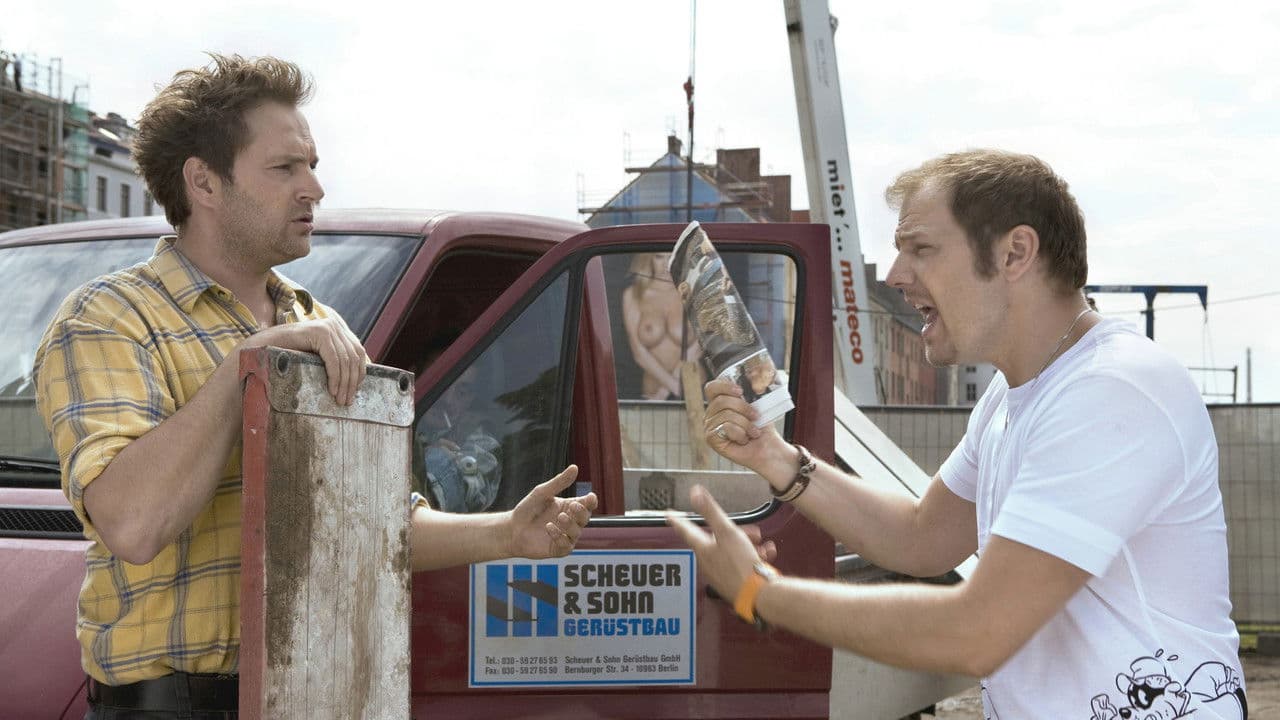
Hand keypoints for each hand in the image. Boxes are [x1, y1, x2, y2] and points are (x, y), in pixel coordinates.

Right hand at [245, 317, 367, 404]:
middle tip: (347, 401)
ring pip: (345, 360)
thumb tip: (356, 382)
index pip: (358, 352)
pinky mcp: (319, 332)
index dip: (359, 373)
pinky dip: (335, 376)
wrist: (264, 347)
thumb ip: (335, 361)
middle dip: (352, 382)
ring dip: (344, 383)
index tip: (355, 392)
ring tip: (340, 399)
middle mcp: (335, 324)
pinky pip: (334, 359)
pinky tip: (332, 390)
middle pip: (354, 357)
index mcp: (338, 328)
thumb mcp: (318, 357)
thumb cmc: (290, 355)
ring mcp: (328, 326)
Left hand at [506, 465, 597, 558]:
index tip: (590, 497)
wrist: (511, 529)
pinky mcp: (558, 549)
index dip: (591, 501)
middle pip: (585, 518)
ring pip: (577, 532)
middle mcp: (570, 522)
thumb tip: (575, 467)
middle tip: (572, 505)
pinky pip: (566, 545)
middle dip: (582, 512)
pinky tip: (549, 528)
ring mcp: (565, 536)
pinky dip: (560, 537)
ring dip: (570, 525)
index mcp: (569, 507)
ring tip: (560, 517)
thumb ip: (559, 482)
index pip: (587, 505)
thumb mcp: (542, 493)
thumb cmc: (527, 510)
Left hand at [666, 485, 777, 605]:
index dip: (678, 520)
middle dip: (734, 531)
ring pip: (732, 550)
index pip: (686, 530)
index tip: (669, 514)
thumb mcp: (726, 531)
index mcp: (702, 548)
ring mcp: (720, 572)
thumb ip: (711, 511)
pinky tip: (765, 554)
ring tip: (760, 543)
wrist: (758, 594)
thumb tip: (695, 492)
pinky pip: (741, 562)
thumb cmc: (740, 563)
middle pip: (716, 539)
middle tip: (752, 531)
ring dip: (747, 544)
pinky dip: (753, 556)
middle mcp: (708, 561)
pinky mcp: (733, 581)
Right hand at [703, 378, 786, 472]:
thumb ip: (752, 392)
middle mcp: (711, 414)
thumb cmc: (762, 427)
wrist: (768, 448)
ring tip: (753, 432)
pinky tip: (744, 440)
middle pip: (721, 401)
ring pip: (726, 415)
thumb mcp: (758, 405)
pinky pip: (725, 427)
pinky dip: (740, 434)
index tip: (741, 391)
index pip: (711, 388)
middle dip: (743, 408)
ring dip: (746, 424)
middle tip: (755, 416)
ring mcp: (709, 426)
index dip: (724, 386)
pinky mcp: (711, 438)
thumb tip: (756, 377)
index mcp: (720, 403)